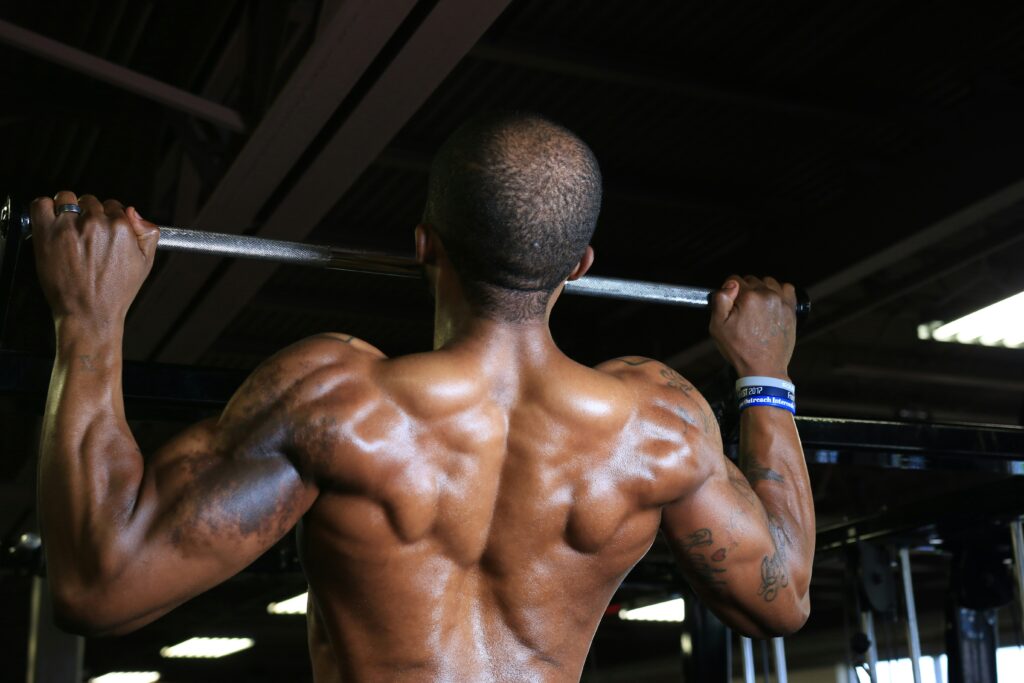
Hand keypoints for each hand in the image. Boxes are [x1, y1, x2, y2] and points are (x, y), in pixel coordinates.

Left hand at [31, 191, 158, 327]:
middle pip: (91, 202)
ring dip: (67, 209)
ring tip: (68, 229)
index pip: (113, 206)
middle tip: (86, 236)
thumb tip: (134, 212)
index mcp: (121, 227)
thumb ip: (148, 233)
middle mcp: (95, 224)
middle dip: (89, 214)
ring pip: (67, 199)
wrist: (90, 314)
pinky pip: (41, 204)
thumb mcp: (145, 263)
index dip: (108, 218)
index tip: (103, 231)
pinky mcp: (47, 233)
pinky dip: (45, 209)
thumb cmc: (116, 293)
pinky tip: (51, 223)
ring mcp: (70, 227)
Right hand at [709, 275, 796, 378]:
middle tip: (742, 311)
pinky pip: (786, 288)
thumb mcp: (717, 327)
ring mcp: (781, 301)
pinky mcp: (791, 309)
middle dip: (745, 291)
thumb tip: (730, 284)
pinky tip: (771, 304)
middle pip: (752, 280)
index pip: (735, 279)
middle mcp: (767, 295)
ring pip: (768, 282)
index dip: (729, 291)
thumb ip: (720, 300)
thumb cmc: (740, 349)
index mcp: (749, 297)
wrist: (764, 368)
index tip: (730, 304)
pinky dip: (778, 292)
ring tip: (756, 308)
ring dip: (761, 290)